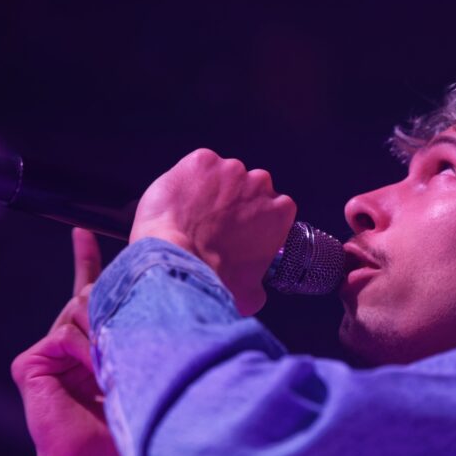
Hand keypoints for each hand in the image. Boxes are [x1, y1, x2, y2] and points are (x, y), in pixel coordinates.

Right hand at [10, 227, 125, 455]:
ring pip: (78, 314)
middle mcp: (62, 343)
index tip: (82, 233)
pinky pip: (64, 337)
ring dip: (103, 340)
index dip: (86, 261)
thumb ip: (129, 330)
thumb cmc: (123, 423)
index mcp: (87, 343)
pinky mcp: (28, 363)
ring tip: (109, 373)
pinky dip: (84, 353)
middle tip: (121, 350)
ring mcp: (43, 353)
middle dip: (111, 314)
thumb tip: (150, 294)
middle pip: (87, 299)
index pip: (86, 292)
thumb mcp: (135, 365)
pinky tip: (91, 376)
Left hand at [129, 148, 297, 315]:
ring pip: (223, 176)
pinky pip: (197, 167)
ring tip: (193, 216)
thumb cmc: (213, 278)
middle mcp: (260, 183)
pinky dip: (189, 180)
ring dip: (212, 191)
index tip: (240, 232)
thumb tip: (255, 287)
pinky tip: (181, 202)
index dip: (255, 220)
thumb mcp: (250, 293)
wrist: (175, 263)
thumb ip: (260, 280)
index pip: (274, 208)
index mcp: (280, 211)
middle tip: (214, 227)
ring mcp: (230, 169)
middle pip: (249, 188)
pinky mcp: (201, 161)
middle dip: (234, 203)